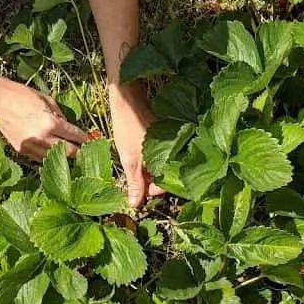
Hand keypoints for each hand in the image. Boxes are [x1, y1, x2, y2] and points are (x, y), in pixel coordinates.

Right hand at [0, 78, 88, 160]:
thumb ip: (61, 115)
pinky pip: (40, 157)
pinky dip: (49, 156)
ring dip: (64, 156)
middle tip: (86, 152)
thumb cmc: (22, 95)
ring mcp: (30, 146)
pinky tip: (55, 154)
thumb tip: (71, 128)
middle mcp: (42, 137)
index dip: (86, 140)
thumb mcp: (47, 100)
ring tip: (73, 155)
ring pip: (54, 158)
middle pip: (68, 152)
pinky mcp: (21, 150)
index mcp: (50, 123)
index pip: (75, 136)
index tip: (93, 142)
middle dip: (79, 152)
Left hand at [109, 82, 164, 207]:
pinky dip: (150, 158)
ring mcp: (170, 143)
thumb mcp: (129, 159)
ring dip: (149, 170)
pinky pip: (160, 153)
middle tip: (134, 181)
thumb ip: (134, 183)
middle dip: (149, 181)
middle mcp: (175, 151)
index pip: (165, 184)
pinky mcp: (165, 135)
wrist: (128, 99)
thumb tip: (135, 205)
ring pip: (162, 164)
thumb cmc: (128, 127)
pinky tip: (139, 155)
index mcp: (170, 159)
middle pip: (164, 175)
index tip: (138, 192)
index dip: (151, 191)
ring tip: (135, 167)